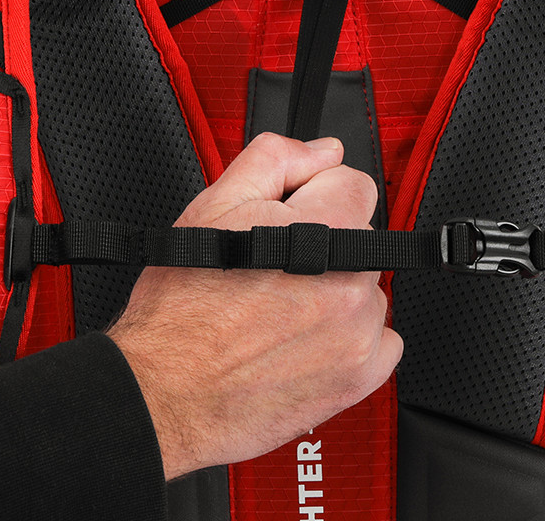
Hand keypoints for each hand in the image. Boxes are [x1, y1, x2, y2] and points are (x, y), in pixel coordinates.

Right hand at [106, 133, 400, 479]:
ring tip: (280, 310)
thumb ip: (277, 159)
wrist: (165, 391)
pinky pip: (379, 341)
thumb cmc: (182, 308)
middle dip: (324, 243)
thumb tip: (323, 151)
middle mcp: (353, 283)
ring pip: (366, 288)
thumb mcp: (216, 205)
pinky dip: (349, 339)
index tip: (289, 218)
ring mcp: (360, 335)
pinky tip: (303, 341)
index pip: (356, 184)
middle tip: (273, 268)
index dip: (315, 193)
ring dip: (336, 292)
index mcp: (327, 232)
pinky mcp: (359, 378)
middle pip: (361, 237)